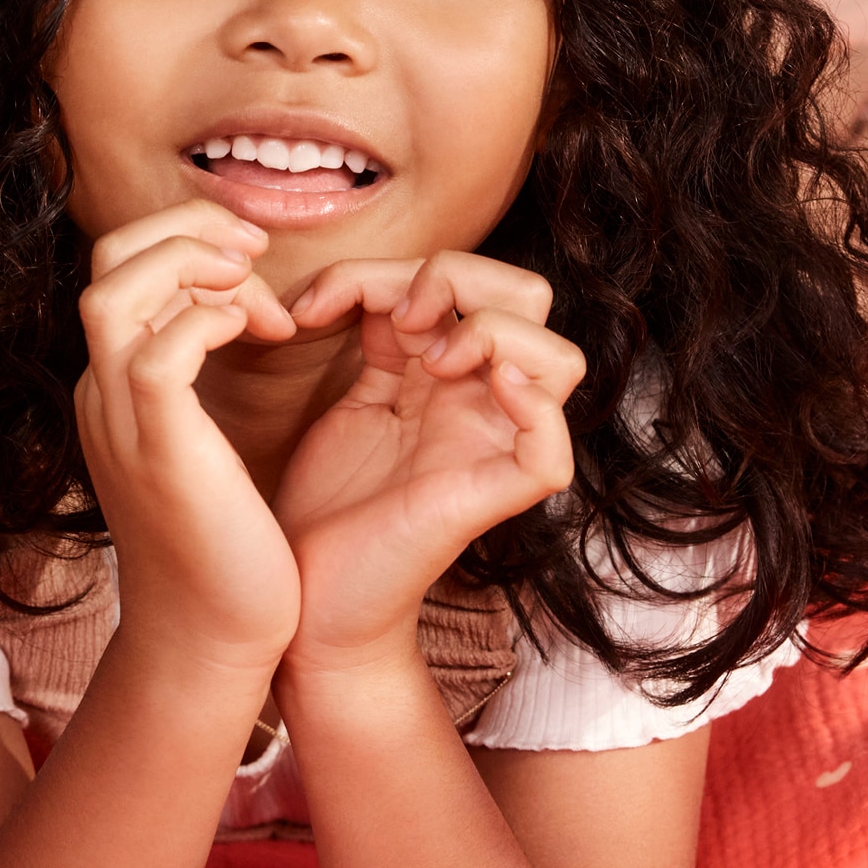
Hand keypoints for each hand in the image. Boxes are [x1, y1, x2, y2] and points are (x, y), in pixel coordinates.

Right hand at [76, 201, 301, 668]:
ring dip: (195, 263)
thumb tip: (234, 315)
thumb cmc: (223, 552)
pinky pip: (161, 350)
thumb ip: (199, 383)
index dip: (185, 240)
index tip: (251, 265)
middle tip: (253, 251)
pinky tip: (263, 335)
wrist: (207, 643)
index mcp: (112, 388)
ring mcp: (119, 420)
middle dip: (186, 228)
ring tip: (255, 287)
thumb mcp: (201, 448)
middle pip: (107, 259)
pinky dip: (209, 319)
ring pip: (117, 290)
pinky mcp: (157, 448)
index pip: (118, 268)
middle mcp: (101, 393)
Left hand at [274, 252, 583, 667]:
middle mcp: (480, 403)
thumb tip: (381, 283)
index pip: (465, 280)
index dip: (388, 269)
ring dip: (495, 333)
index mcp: (445, 374)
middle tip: (399, 316)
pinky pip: (550, 452)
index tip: (313, 306)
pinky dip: (531, 407)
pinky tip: (477, 386)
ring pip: (562, 360)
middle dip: (462, 278)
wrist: (306, 598)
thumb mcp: (351, 394)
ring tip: (431, 358)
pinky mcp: (489, 501)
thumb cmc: (327, 503)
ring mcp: (491, 449)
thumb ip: (376, 332)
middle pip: (529, 299)